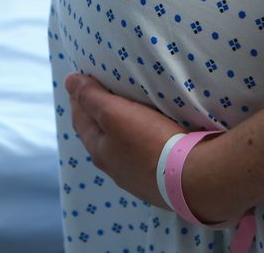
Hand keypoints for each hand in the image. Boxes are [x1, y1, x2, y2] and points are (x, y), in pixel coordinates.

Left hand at [65, 73, 183, 208]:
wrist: (193, 179)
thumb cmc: (150, 142)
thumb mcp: (115, 113)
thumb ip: (92, 97)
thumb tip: (69, 81)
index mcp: (99, 151)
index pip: (81, 120)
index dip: (78, 99)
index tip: (79, 82)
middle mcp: (115, 168)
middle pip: (101, 136)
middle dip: (99, 116)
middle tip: (102, 95)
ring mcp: (138, 178)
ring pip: (124, 148)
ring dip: (123, 131)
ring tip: (129, 114)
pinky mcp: (161, 181)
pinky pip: (146, 157)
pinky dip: (143, 143)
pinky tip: (152, 139)